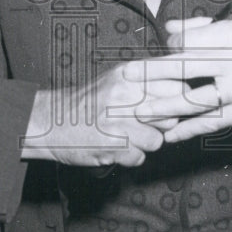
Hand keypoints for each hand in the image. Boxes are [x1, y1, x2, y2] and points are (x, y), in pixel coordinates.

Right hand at [21, 64, 184, 166]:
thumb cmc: (86, 102)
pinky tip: (115, 147)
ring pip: (157, 140)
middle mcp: (126, 94)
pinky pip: (139, 157)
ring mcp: (119, 120)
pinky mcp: (113, 145)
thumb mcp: (116, 78)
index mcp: (129, 75)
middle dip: (163, 124)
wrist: (50, 122)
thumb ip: (146, 81)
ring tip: (126, 136)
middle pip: (171, 115)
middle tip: (144, 124)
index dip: (178, 99)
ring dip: (145, 143)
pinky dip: (129, 157)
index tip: (171, 106)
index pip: (177, 85)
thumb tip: (181, 88)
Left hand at [125, 16, 231, 141]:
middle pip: (183, 68)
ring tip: (137, 111)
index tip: (159, 49)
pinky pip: (211, 123)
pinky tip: (169, 135)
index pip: (188, 41)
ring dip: (162, 107)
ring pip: (192, 100)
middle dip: (151, 74)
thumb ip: (204, 28)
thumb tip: (171, 30)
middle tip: (125, 76)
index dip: (170, 45)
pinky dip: (188, 130)